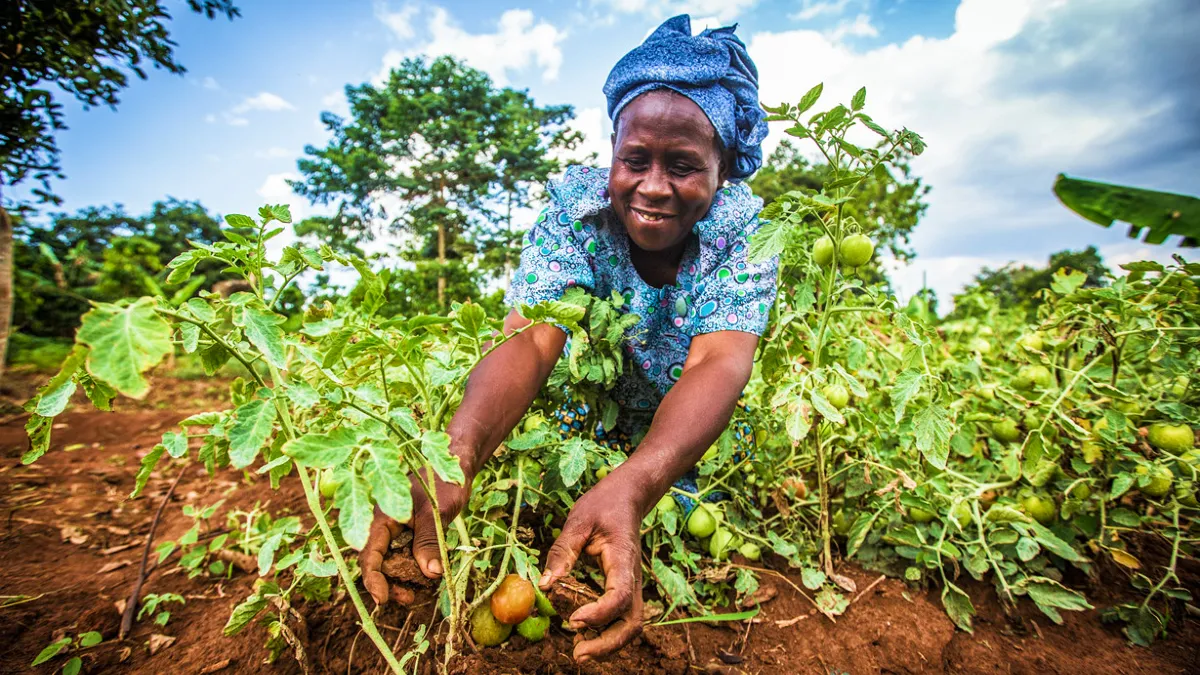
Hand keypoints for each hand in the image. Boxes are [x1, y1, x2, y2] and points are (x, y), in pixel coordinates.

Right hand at [360, 469, 472, 606]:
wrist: (455, 465)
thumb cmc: (442, 482)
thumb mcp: (436, 513)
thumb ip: (429, 542)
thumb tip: (430, 573)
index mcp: (381, 517)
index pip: (369, 554)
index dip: (373, 579)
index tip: (383, 599)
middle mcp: (384, 526)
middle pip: (378, 562)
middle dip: (390, 583)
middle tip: (409, 599)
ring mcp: (397, 530)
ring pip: (392, 561)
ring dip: (403, 579)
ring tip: (420, 593)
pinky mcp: (410, 532)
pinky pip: (406, 555)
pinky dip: (414, 567)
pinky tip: (428, 575)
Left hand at [539, 476, 646, 662]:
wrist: (628, 496)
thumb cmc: (604, 504)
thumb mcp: (579, 521)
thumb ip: (562, 552)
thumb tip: (544, 585)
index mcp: (623, 560)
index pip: (619, 596)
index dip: (598, 614)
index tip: (573, 620)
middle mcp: (633, 578)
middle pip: (632, 623)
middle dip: (607, 644)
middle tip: (577, 652)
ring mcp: (632, 585)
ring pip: (630, 625)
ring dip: (608, 643)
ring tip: (578, 649)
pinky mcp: (625, 587)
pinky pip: (622, 618)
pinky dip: (607, 632)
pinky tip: (584, 634)